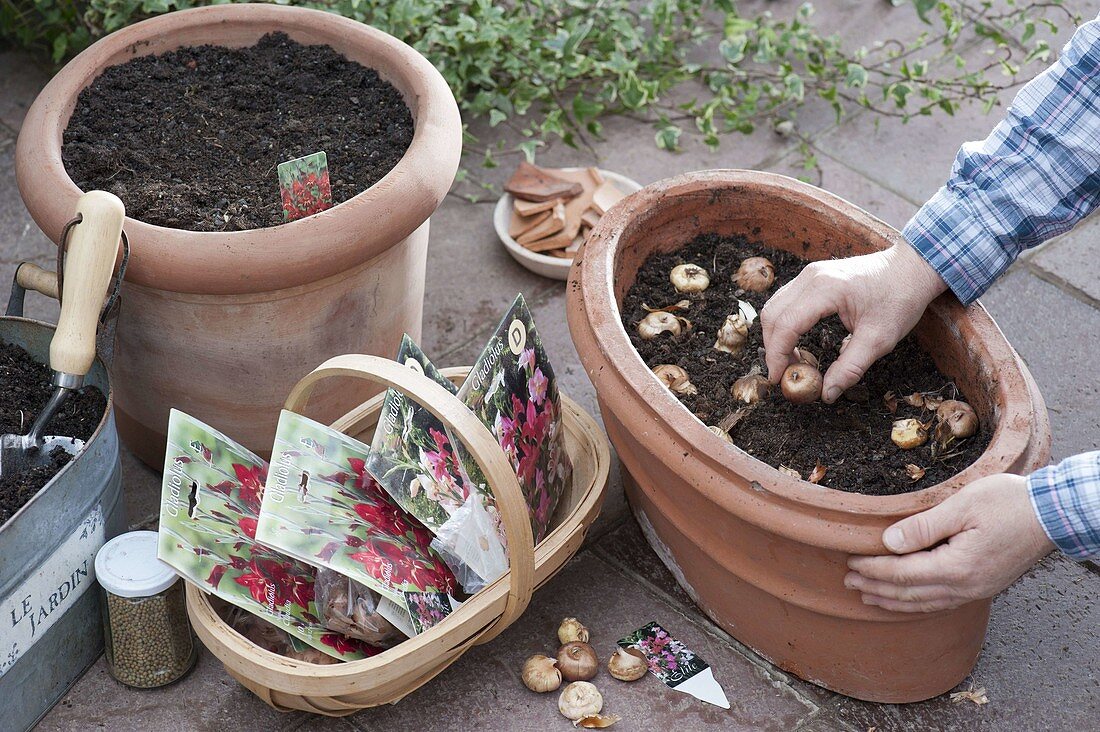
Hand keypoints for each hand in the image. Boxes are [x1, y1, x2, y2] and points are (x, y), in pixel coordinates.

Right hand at [761, 243, 947, 402]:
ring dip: (777, 337)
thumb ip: (850, 368)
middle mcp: (811, 277)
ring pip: (775, 307)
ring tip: (792, 361)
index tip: (778, 379)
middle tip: (786, 374)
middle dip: (773, 348)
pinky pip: (786, 301)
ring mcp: (810, 274)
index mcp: (825, 289)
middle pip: (772, 315)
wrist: (912, 268)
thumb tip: (827, 393)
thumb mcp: (879, 339)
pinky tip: (797, 343)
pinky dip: (785, 324)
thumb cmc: (900, 298)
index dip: (777, 355)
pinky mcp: (813, 277)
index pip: (785, 325)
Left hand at [845, 474, 1055, 611]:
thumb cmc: (1009, 503)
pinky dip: (916, 603)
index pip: (902, 573)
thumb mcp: (962, 505)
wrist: (1053, 514)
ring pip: (924, 604)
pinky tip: (905, 599)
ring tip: (867, 595)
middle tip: (848, 580)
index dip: (873, 568)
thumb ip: (923, 527)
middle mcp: (964, 587)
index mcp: (956, 567)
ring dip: (892, 600)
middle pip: (909, 594)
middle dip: (876, 587)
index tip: (850, 561)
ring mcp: (975, 591)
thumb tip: (888, 542)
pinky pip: (940, 602)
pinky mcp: (982, 587)